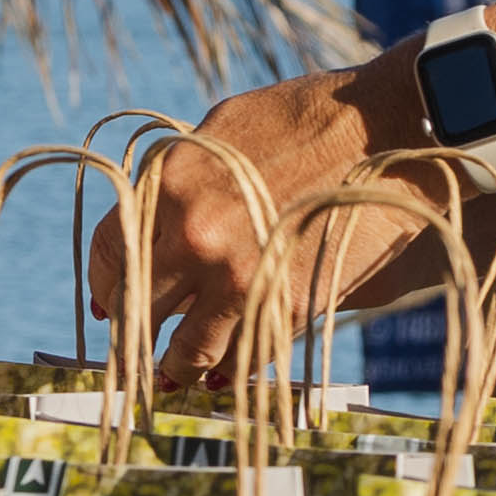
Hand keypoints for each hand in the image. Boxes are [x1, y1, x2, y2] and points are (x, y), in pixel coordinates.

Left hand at [88, 58, 399, 380]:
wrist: (392, 130)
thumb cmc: (307, 118)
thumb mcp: (221, 131)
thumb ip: (177, 179)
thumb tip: (145, 222)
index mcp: (169, 184)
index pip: (108, 253)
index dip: (104, 286)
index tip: (106, 306)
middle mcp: (194, 236)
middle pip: (137, 309)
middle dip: (131, 335)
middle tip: (130, 354)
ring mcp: (241, 277)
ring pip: (186, 351)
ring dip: (175, 369)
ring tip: (173, 377)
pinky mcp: (289, 306)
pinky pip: (244, 355)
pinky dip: (231, 368)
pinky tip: (223, 373)